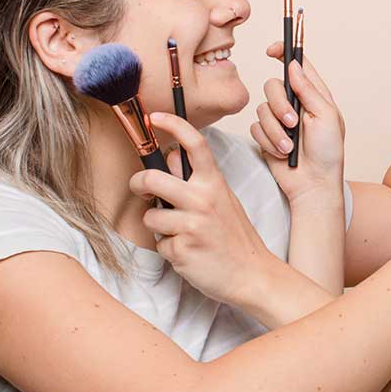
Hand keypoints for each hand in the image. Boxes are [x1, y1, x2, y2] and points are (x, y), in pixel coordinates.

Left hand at [130, 112, 279, 306]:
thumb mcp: (223, 200)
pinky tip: (188, 252)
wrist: (252, 275)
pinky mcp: (182, 250)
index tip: (156, 117)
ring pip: (150, 217)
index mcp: (214, 184)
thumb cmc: (235, 237)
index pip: (195, 144)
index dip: (173, 125)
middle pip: (152, 179)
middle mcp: (203, 200)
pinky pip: (160, 244)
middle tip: (140, 188)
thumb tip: (172, 156)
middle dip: (138, 183)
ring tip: (179, 233)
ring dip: (158, 226)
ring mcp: (192, 225)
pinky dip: (169, 250)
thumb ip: (198, 179)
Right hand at [251, 43, 344, 204]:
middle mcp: (295, 104)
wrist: (314, 185)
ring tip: (290, 147)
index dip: (284, 52)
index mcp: (314, 95)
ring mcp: (279, 120)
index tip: (272, 50)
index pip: (296, 65)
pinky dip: (268, 141)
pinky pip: (255, 128)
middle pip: (272, 86)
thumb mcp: (326, 117)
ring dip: (276, 130)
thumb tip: (293, 65)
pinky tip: (282, 154)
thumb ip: (309, 89)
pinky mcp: (267, 136)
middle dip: (279, 105)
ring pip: (261, 109)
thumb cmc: (328, 153)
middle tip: (293, 123)